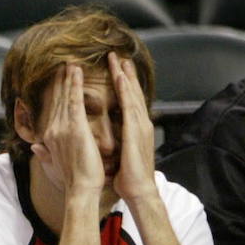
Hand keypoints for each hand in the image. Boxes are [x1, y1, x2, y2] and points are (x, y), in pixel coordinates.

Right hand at [29, 64, 103, 197]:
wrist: (81, 189)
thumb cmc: (73, 180)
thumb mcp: (56, 165)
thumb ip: (45, 153)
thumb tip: (34, 147)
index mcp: (50, 138)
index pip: (53, 110)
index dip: (55, 93)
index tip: (58, 79)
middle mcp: (53, 130)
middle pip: (57, 100)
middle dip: (59, 80)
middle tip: (63, 62)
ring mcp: (63, 128)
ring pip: (65, 96)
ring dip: (66, 77)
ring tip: (70, 61)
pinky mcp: (75, 128)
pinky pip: (75, 101)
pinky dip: (74, 85)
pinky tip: (76, 71)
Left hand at [108, 51, 156, 205]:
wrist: (139, 190)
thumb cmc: (127, 177)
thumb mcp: (118, 155)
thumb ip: (115, 143)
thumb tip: (104, 140)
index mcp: (134, 128)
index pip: (127, 101)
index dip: (122, 85)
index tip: (115, 69)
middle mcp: (139, 123)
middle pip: (131, 92)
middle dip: (124, 73)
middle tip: (117, 55)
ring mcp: (139, 125)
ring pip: (132, 94)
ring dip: (125, 75)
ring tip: (118, 59)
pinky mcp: (136, 131)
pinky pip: (129, 106)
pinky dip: (125, 90)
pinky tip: (120, 77)